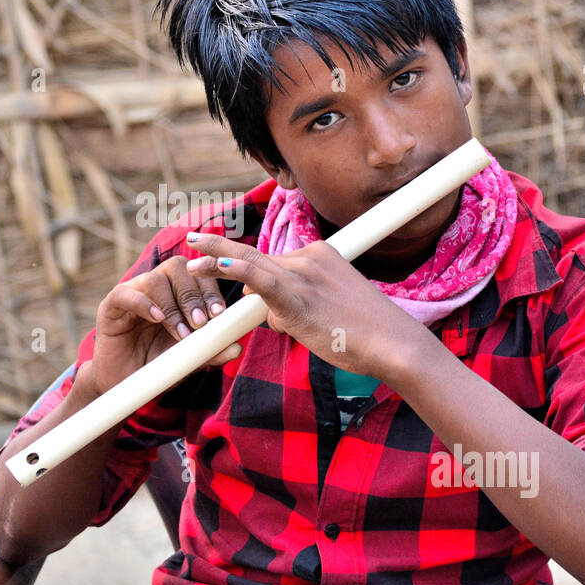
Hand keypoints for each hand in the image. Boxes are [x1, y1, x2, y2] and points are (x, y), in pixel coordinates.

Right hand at [89, 254, 242, 396]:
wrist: (123, 384)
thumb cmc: (156, 367)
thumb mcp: (187, 360)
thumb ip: (209, 351)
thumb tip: (237, 347)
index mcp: (177, 293)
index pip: (197, 274)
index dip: (210, 289)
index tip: (220, 313)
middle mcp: (156, 287)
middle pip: (177, 268)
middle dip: (193, 295)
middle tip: (201, 323)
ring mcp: (132, 293)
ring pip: (155, 278)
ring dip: (172, 305)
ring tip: (181, 331)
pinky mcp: (111, 305)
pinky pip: (126, 293)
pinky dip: (144, 303)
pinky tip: (157, 319)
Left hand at [183, 232, 417, 379]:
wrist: (393, 343)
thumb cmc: (365, 333)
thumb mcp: (326, 311)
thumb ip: (294, 306)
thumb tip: (270, 314)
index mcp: (320, 256)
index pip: (273, 261)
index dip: (243, 263)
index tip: (219, 254)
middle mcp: (309, 258)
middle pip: (256, 256)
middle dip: (220, 251)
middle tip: (193, 241)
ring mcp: (303, 275)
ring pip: (252, 265)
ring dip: (217, 260)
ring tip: (190, 256)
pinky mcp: (299, 296)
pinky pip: (261, 279)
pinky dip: (237, 270)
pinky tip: (217, 265)